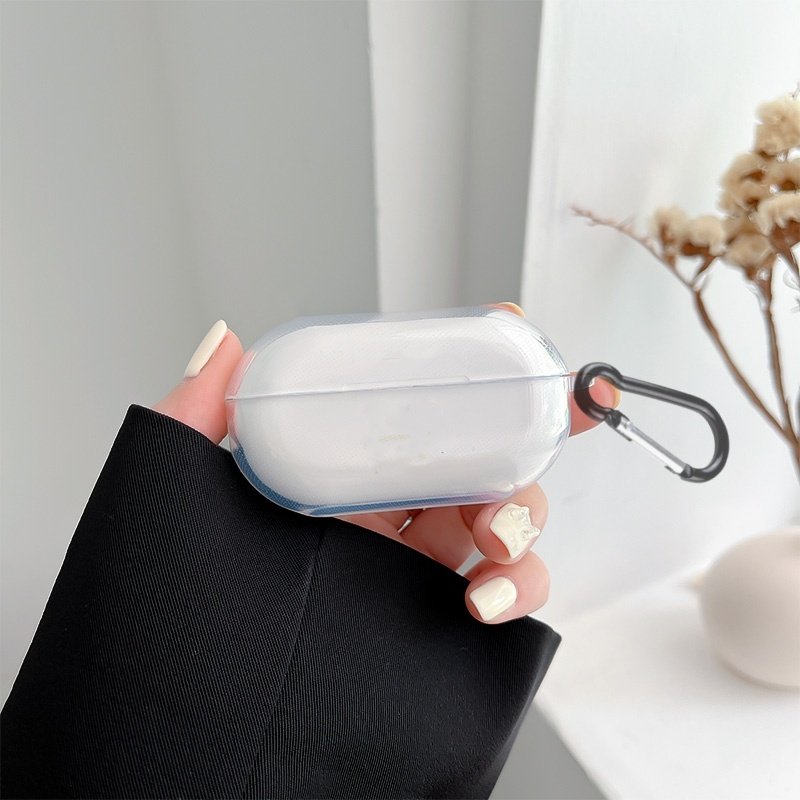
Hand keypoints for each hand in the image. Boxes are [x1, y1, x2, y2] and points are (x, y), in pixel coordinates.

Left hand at [155, 307, 616, 624]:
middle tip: (548, 406)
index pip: (413, 406)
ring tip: (499, 530)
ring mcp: (417, 568)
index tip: (506, 328)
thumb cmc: (185, 604)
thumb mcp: (183, 494)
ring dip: (525, 512)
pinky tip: (485, 596)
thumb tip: (225, 343)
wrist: (205, 713)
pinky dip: (518, 589)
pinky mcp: (437, 622)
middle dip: (525, 426)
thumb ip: (198, 415)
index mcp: (340, 474)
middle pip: (480, 454)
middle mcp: (387, 515)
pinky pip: (507, 597)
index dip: (464, 368)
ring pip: (508, 519)